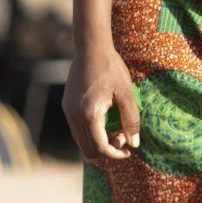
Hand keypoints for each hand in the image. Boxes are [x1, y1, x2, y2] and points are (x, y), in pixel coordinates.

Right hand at [65, 42, 140, 162]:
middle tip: (123, 135)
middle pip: (88, 150)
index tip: (129, 150)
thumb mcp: (127, 93)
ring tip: (116, 126)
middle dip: (107, 148)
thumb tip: (134, 144)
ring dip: (99, 140)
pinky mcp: (67, 106)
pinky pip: (78, 129)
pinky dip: (91, 131)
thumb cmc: (111, 68)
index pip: (100, 148)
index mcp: (89, 115)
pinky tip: (106, 117)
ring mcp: (68, 111)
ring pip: (81, 141)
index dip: (115, 154)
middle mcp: (74, 117)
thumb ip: (131, 120)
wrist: (91, 48)